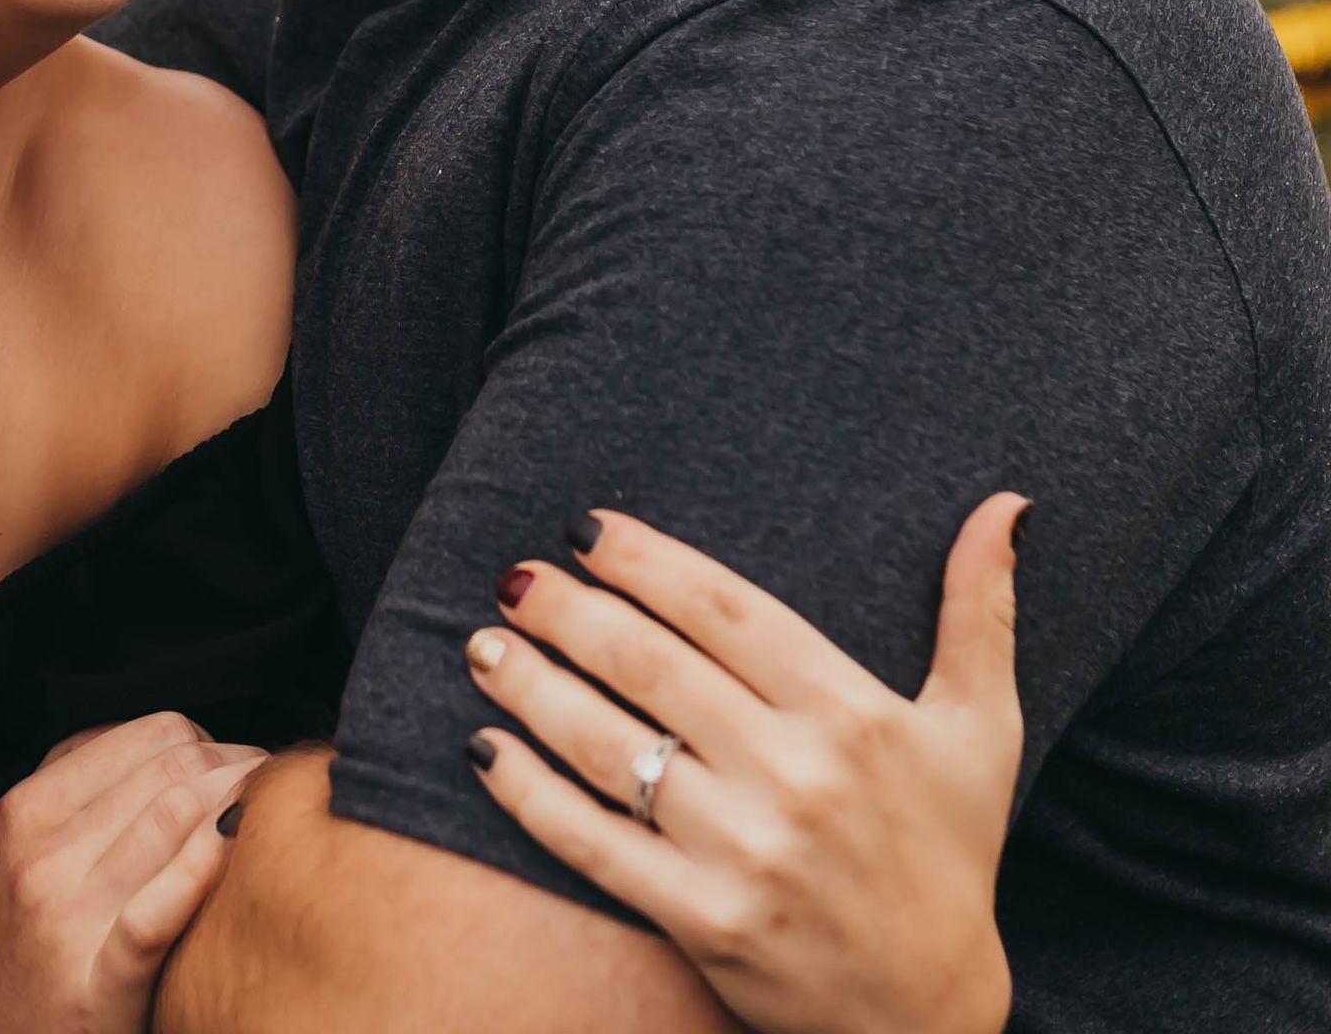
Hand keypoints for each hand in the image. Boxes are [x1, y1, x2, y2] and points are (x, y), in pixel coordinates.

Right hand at [0, 712, 264, 1033]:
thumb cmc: (14, 937)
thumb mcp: (16, 845)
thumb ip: (75, 782)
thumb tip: (165, 738)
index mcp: (25, 809)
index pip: (148, 735)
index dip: (209, 740)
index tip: (232, 760)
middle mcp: (41, 855)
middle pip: (172, 771)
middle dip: (234, 766)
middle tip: (265, 782)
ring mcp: (66, 917)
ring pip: (174, 819)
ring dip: (235, 806)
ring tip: (264, 814)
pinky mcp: (96, 984)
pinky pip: (157, 911)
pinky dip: (202, 870)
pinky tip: (232, 853)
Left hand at [463, 495, 1028, 1033]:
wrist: (934, 1019)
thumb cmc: (951, 853)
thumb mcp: (981, 730)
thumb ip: (980, 612)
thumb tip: (1006, 505)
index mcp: (853, 713)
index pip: (723, 609)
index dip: (645, 560)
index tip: (583, 526)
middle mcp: (799, 775)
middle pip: (652, 665)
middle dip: (567, 611)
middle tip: (511, 576)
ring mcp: (749, 852)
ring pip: (612, 745)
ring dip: (531, 686)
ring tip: (480, 643)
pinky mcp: (707, 922)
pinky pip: (595, 843)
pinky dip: (529, 793)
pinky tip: (484, 748)